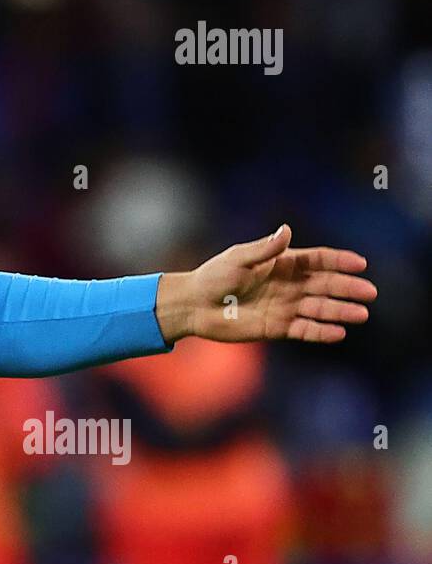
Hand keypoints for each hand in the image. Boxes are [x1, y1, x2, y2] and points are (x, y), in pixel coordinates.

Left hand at [155, 223, 376, 344]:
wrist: (193, 306)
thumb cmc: (212, 277)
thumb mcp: (238, 258)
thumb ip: (264, 249)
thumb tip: (287, 230)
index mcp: (281, 263)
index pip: (317, 260)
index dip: (339, 261)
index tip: (360, 263)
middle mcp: (288, 284)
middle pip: (325, 285)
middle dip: (347, 288)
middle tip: (370, 292)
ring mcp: (284, 306)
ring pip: (319, 309)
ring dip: (340, 311)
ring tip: (361, 314)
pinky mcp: (277, 328)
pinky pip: (305, 329)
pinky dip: (321, 331)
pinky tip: (338, 333)